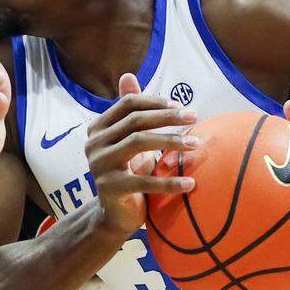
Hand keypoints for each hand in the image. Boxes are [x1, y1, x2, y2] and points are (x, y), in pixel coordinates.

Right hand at [85, 74, 197, 236]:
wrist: (114, 214)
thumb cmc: (126, 171)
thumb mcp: (128, 139)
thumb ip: (129, 111)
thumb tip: (128, 75)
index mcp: (98, 128)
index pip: (128, 104)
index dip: (155, 102)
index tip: (182, 106)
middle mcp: (94, 144)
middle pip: (135, 121)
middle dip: (167, 117)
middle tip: (194, 116)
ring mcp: (99, 166)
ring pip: (138, 143)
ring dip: (171, 141)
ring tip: (196, 144)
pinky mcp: (110, 189)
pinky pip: (144, 181)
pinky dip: (169, 182)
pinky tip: (191, 183)